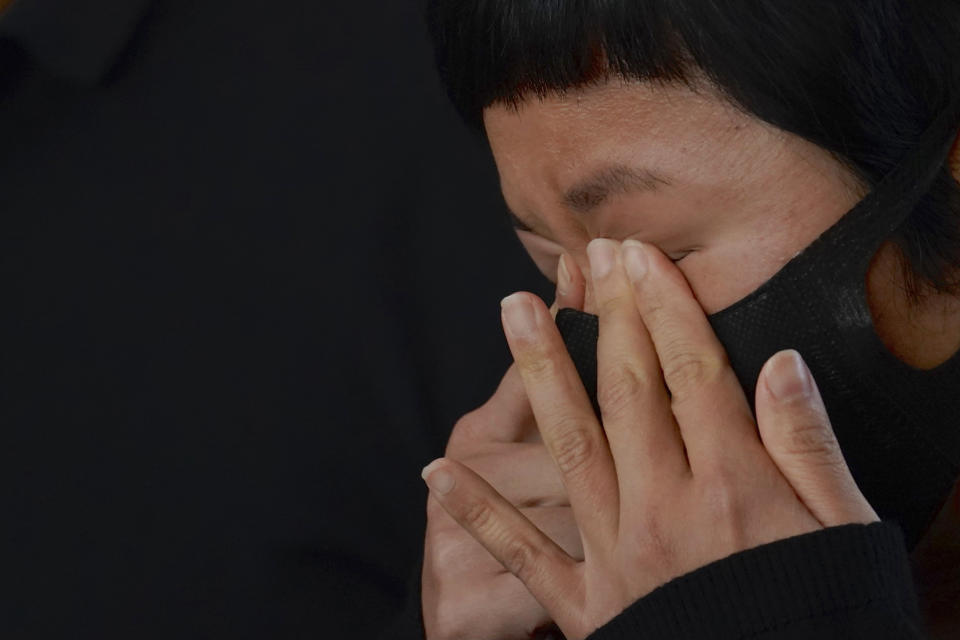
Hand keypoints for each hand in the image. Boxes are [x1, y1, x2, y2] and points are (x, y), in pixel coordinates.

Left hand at [422, 239, 878, 639]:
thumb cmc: (817, 611)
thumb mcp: (842, 533)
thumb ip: (808, 448)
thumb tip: (782, 365)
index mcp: (735, 487)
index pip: (693, 371)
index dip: (666, 306)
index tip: (641, 256)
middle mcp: (667, 510)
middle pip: (630, 390)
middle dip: (611, 316)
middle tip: (591, 255)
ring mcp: (618, 555)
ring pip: (571, 443)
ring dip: (540, 371)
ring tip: (515, 308)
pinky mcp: (587, 606)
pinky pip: (522, 552)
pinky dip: (477, 510)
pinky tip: (436, 470)